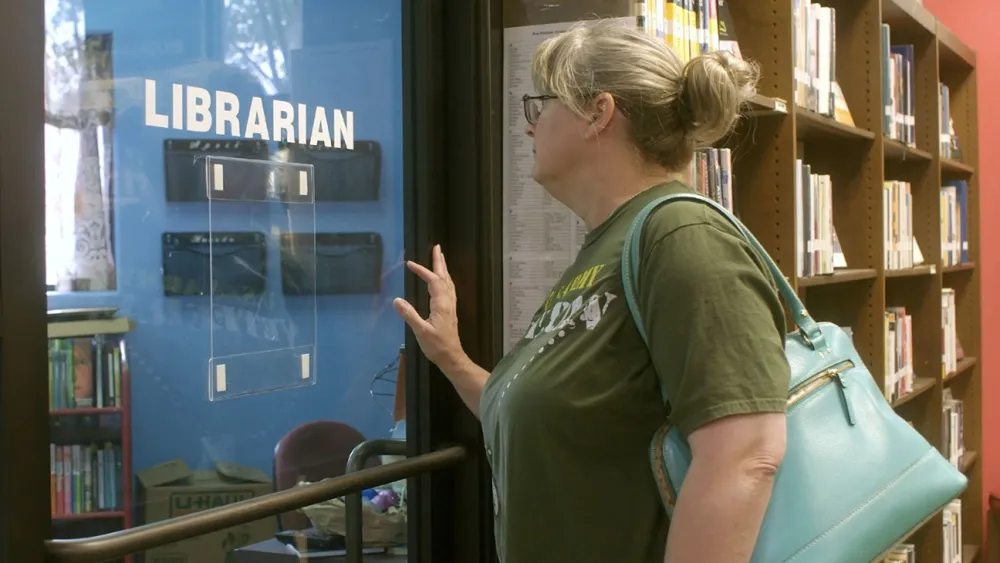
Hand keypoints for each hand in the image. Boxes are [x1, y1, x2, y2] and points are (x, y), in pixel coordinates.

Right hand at [393, 245, 467, 371]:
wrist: (452, 357)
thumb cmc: (437, 346)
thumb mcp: (420, 331)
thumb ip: (409, 315)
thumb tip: (396, 300)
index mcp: (441, 304)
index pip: (432, 281)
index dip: (422, 271)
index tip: (410, 264)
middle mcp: (448, 302)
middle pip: (444, 277)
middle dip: (439, 262)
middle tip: (437, 247)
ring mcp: (451, 306)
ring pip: (448, 282)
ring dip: (443, 269)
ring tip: (440, 258)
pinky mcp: (450, 311)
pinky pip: (449, 289)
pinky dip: (445, 280)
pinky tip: (443, 281)